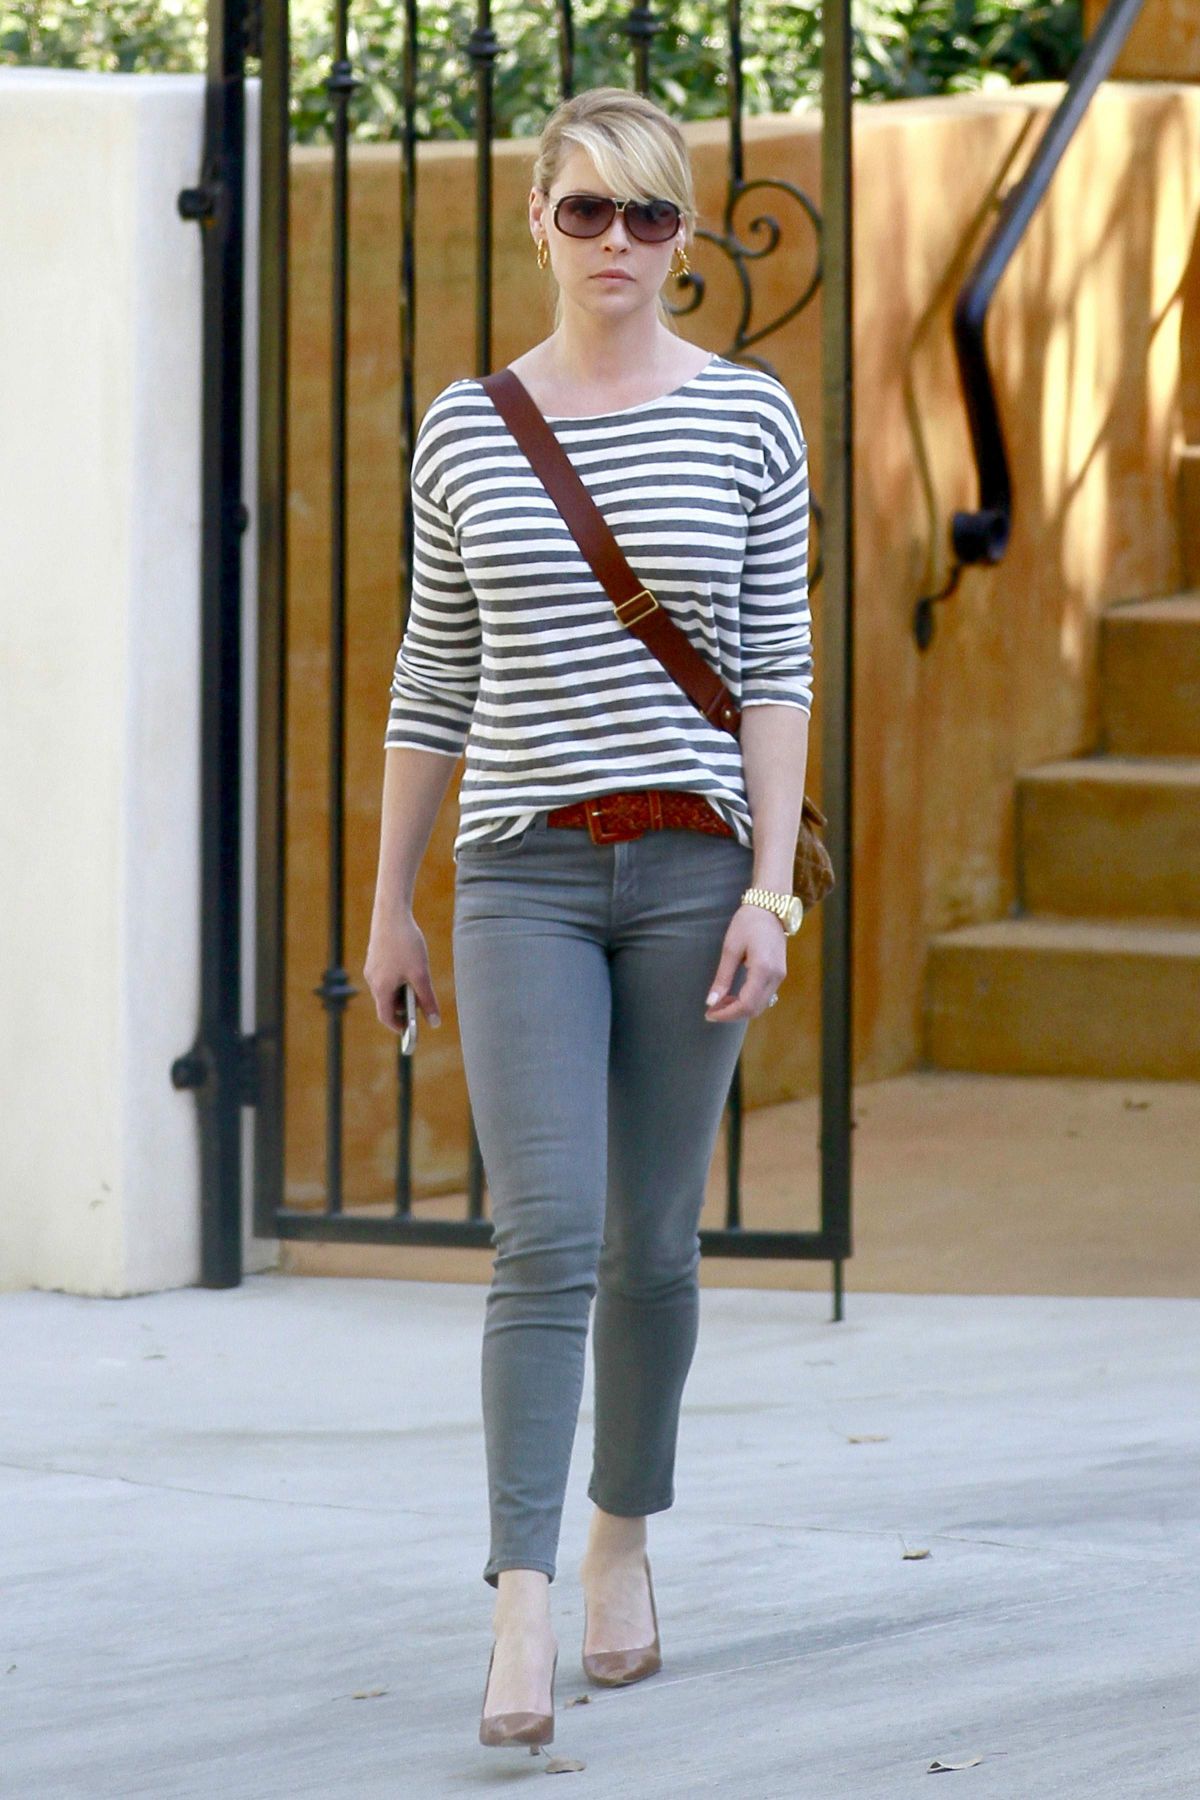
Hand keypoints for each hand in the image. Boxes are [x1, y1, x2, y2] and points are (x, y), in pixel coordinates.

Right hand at [364, 909, 441, 1034]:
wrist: (391, 914)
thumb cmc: (406, 944)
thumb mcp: (421, 974)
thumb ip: (427, 1000)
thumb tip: (434, 1023)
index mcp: (381, 988)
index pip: (386, 1017)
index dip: (398, 1026)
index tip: (411, 1030)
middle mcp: (372, 980)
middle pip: (386, 1003)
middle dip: (403, 1007)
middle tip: (421, 1003)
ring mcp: (371, 968)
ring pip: (386, 989)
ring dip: (401, 992)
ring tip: (418, 981)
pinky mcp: (374, 957)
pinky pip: (385, 976)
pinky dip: (397, 979)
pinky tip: (410, 966)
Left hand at [704, 904, 785, 1022]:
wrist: (770, 908)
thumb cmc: (748, 923)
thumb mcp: (730, 949)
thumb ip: (722, 978)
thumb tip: (711, 1002)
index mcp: (763, 970)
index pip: (746, 1004)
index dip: (727, 1014)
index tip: (709, 1014)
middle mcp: (775, 977)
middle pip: (754, 1009)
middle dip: (732, 1014)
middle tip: (711, 1010)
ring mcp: (780, 976)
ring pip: (760, 1005)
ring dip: (740, 1009)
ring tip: (719, 1003)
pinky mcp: (779, 974)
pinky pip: (764, 996)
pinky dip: (748, 1001)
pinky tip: (733, 996)